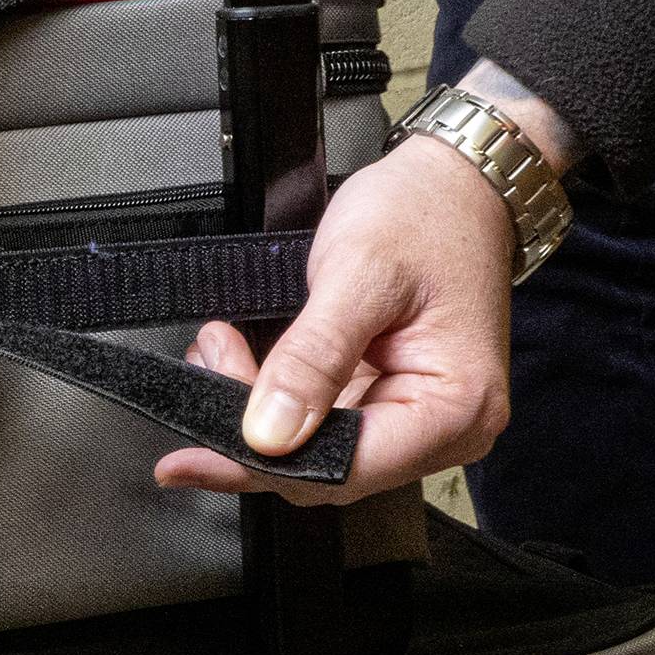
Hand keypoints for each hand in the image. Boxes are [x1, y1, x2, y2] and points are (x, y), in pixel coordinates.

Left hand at [153, 133, 516, 504]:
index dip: (263, 466)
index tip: (197, 453)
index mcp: (457, 409)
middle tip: (208, 364)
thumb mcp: (360, 273)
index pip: (346, 469)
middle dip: (253, 430)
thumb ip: (312, 356)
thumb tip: (268, 433)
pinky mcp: (388, 402)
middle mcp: (446, 429)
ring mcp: (416, 419)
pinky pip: (322, 424)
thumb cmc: (427, 214)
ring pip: (315, 452)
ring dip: (255, 412)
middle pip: (326, 470)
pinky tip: (242, 363)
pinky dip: (274, 399)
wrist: (455, 184)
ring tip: (220, 350)